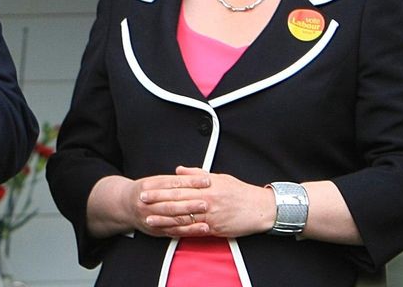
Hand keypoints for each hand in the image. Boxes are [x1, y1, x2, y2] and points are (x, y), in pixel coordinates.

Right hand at [126, 172, 212, 237]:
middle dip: (190, 203)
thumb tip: (194, 174)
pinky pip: (175, 231)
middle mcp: (147, 202)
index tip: (206, 181)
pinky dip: (190, 230)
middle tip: (206, 202)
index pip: (173, 183)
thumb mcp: (153, 180)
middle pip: (172, 202)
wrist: (123, 206)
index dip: (190, 182)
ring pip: (173, 218)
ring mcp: (150, 217)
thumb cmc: (143, 191)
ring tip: (206, 216)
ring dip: (191, 218)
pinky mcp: (156, 230)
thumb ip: (173, 179)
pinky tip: (201, 228)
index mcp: (148, 186)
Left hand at [140, 166, 273, 237]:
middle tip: (141, 201)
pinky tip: (169, 231)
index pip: (179, 187)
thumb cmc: (240, 192)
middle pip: (178, 201)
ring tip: (150, 218)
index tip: (147, 188)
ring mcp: (211, 216)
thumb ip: (197, 174)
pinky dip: (181, 231)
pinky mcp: (216, 228)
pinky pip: (195, 230)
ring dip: (165, 218)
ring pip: (184, 217)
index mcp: (206, 186)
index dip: (161, 188)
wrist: (260, 208)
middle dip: (158, 201)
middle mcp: (207, 200)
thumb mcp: (219, 177)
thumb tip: (178, 170)